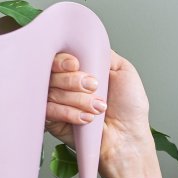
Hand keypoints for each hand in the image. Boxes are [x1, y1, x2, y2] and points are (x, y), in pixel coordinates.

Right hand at [45, 51, 159, 177]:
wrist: (128, 138)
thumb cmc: (129, 108)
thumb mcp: (123, 71)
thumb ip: (102, 53)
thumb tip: (85, 40)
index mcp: (80, 70)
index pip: (58, 56)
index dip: (63, 59)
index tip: (76, 64)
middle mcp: (66, 83)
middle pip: (50, 72)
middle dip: (73, 80)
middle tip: (93, 87)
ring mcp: (57, 101)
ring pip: (50, 90)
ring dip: (77, 99)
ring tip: (98, 108)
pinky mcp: (52, 120)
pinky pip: (48, 110)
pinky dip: (69, 113)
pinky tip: (87, 119)